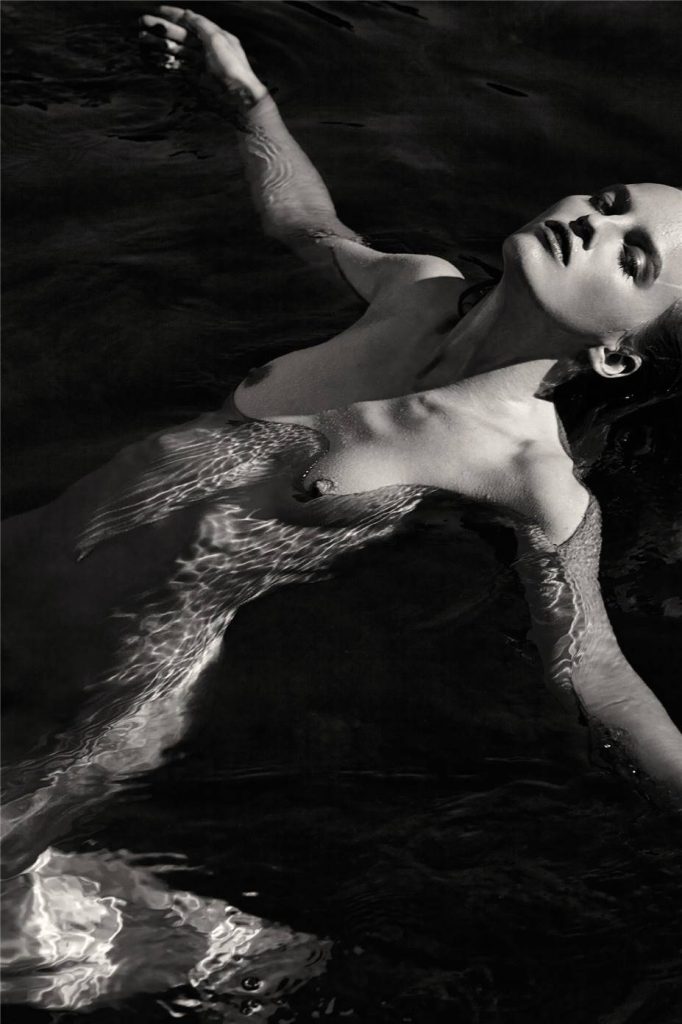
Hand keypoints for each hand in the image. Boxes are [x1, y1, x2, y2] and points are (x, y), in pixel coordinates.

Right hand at [139, 6, 267, 105]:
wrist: (238, 97)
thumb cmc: (232, 66)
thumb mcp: (217, 39)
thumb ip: (200, 25)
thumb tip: (187, 14)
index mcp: (214, 35)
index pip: (190, 21)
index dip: (174, 15)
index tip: (158, 11)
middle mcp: (206, 47)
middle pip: (180, 35)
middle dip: (161, 29)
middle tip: (142, 23)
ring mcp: (200, 63)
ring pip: (176, 51)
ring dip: (160, 44)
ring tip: (142, 40)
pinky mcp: (196, 78)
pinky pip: (178, 67)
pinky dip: (165, 62)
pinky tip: (153, 58)